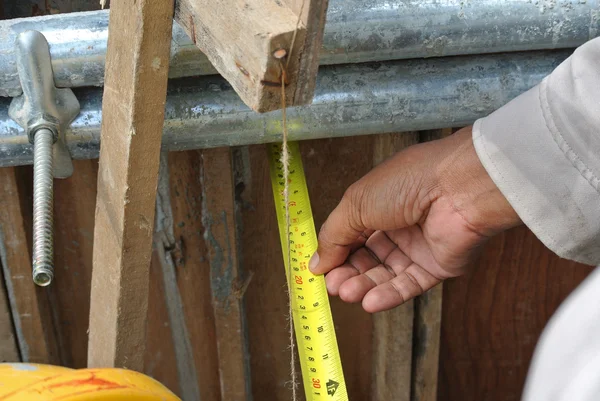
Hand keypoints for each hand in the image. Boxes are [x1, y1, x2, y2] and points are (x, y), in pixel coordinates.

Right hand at [309, 127, 520, 312]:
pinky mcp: (437, 266)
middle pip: (366, 257)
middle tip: (333, 286)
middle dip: (348, 272)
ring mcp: (418, 246)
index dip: (335, 252)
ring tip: (348, 293)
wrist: (458, 188)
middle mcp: (398, 224)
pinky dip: (389, 295)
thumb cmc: (408, 182)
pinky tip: (370, 302)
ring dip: (364, 286)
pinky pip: (409, 285)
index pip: (351, 233)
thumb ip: (333, 235)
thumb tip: (315, 262)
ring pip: (385, 274)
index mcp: (378, 203)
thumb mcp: (356, 204)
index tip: (319, 270)